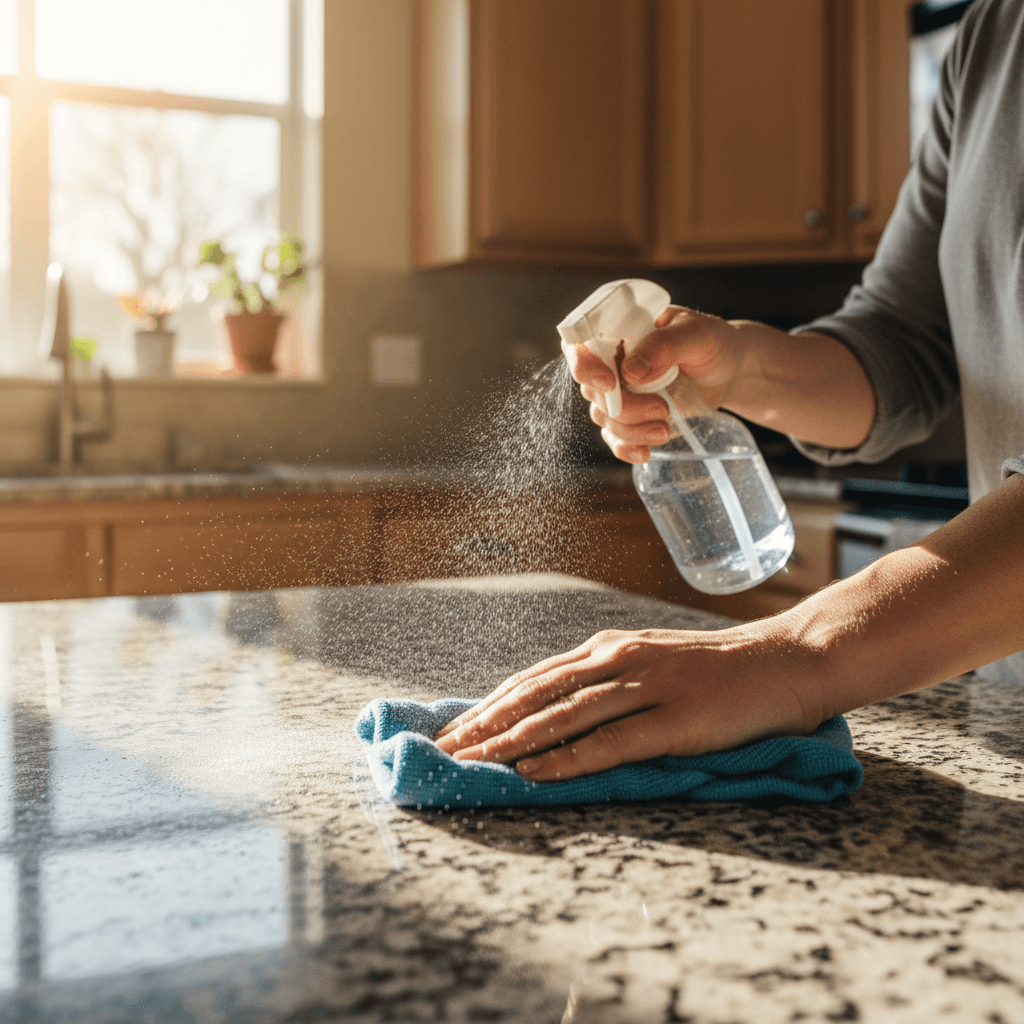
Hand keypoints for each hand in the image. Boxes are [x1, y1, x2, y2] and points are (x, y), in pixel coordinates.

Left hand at [434, 622, 823, 780]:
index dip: (490, 704)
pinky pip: (610, 742)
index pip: (534, 679)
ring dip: (512, 741)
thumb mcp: (651, 662)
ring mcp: (647, 687)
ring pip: (564, 716)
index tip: (455, 729)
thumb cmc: (717, 668)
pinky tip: (535, 772)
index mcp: (608, 647)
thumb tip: (555, 710)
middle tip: (445, 750)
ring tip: (473, 762)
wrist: (785, 660)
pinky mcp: (675, 720)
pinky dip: (566, 758)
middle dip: (486, 724)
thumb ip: (606, 681)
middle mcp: (618, 659)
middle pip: (536, 694)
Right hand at [563, 305, 749, 463]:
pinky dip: (627, 448)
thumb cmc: (711, 342)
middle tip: (662, 408)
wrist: (729, 371)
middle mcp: (611, 363)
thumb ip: (664, 345)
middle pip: (593, 390)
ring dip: (632, 429)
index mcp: (618, 331)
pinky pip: (614, 438)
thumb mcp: (696, 333)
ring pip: (604, 418)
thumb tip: (630, 371)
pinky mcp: (631, 418)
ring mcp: (619, 393)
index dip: (583, 365)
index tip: (610, 383)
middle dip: (625, 407)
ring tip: (665, 427)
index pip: (578, 344)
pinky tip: (646, 452)